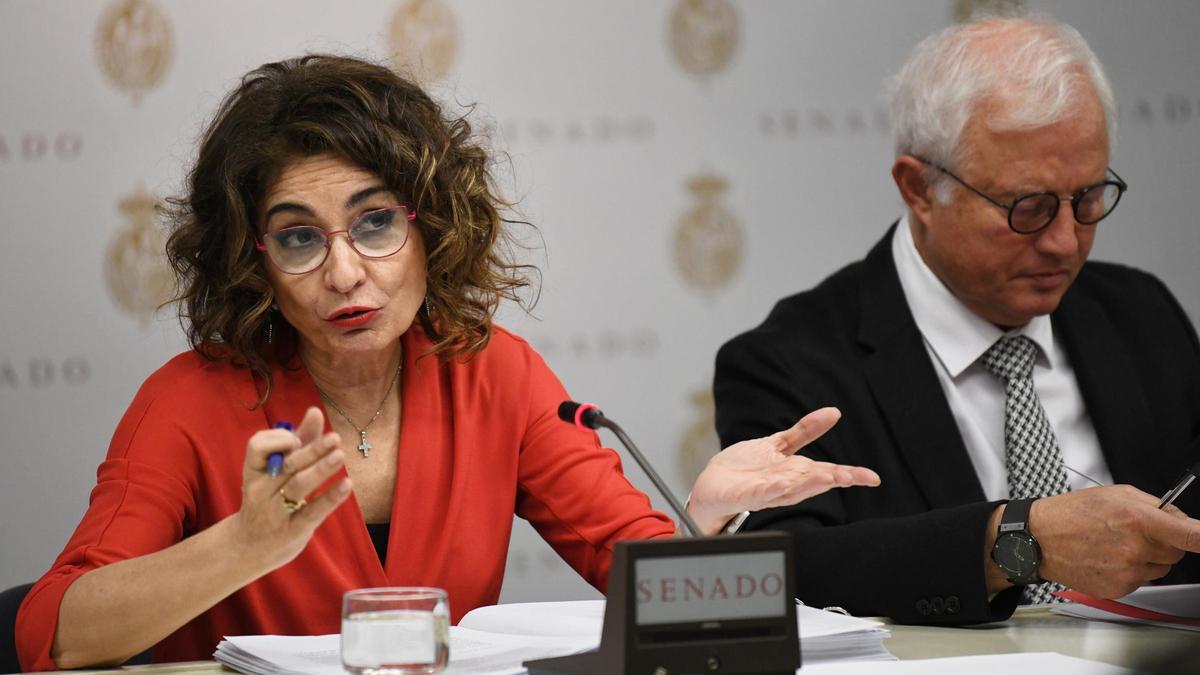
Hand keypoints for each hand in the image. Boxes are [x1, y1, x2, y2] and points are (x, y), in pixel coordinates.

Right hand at [231, 406, 351, 570]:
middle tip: (335, 438)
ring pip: (298, 486)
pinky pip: (312, 512)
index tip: (297, 438)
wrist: (249, 546)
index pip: (258, 446)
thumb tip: (315, 411)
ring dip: (320, 469)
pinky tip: (347, 485)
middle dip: (312, 450)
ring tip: (340, 455)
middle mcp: (261, 489)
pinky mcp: (293, 530)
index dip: (279, 438)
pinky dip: (330, 498)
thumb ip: (299, 441)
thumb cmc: (267, 499)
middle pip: (287, 465)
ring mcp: (275, 511)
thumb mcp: (278, 470)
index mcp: (254, 470)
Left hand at [687, 407, 880, 535]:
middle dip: (832, 479)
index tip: (872, 477)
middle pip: (812, 483)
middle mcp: (784, 485)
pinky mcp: (744, 496)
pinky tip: (782, 484)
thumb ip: (805, 431)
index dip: (849, 475)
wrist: (712, 485)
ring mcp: (765, 492)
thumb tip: (834, 412)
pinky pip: (760, 494)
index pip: (827, 473)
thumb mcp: (777, 444)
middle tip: (849, 476)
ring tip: (828, 478)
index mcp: (794, 473)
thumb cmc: (746, 469)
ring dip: (809, 485)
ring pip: (791, 491)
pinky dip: (771, 490)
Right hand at [1028, 485, 1199, 597]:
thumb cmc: (1071, 514)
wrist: (1039, 540)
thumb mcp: (1114, 494)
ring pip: (1160, 568)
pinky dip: (1130, 571)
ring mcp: (1127, 571)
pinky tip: (1107, 558)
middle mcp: (1135, 548)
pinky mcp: (1119, 588)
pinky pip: (1141, 580)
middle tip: (1136, 532)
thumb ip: (1153, 504)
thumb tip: (1179, 518)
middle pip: (1177, 552)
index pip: (1189, 535)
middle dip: (1164, 542)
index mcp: (1137, 519)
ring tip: (1115, 545)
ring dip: (1147, 558)